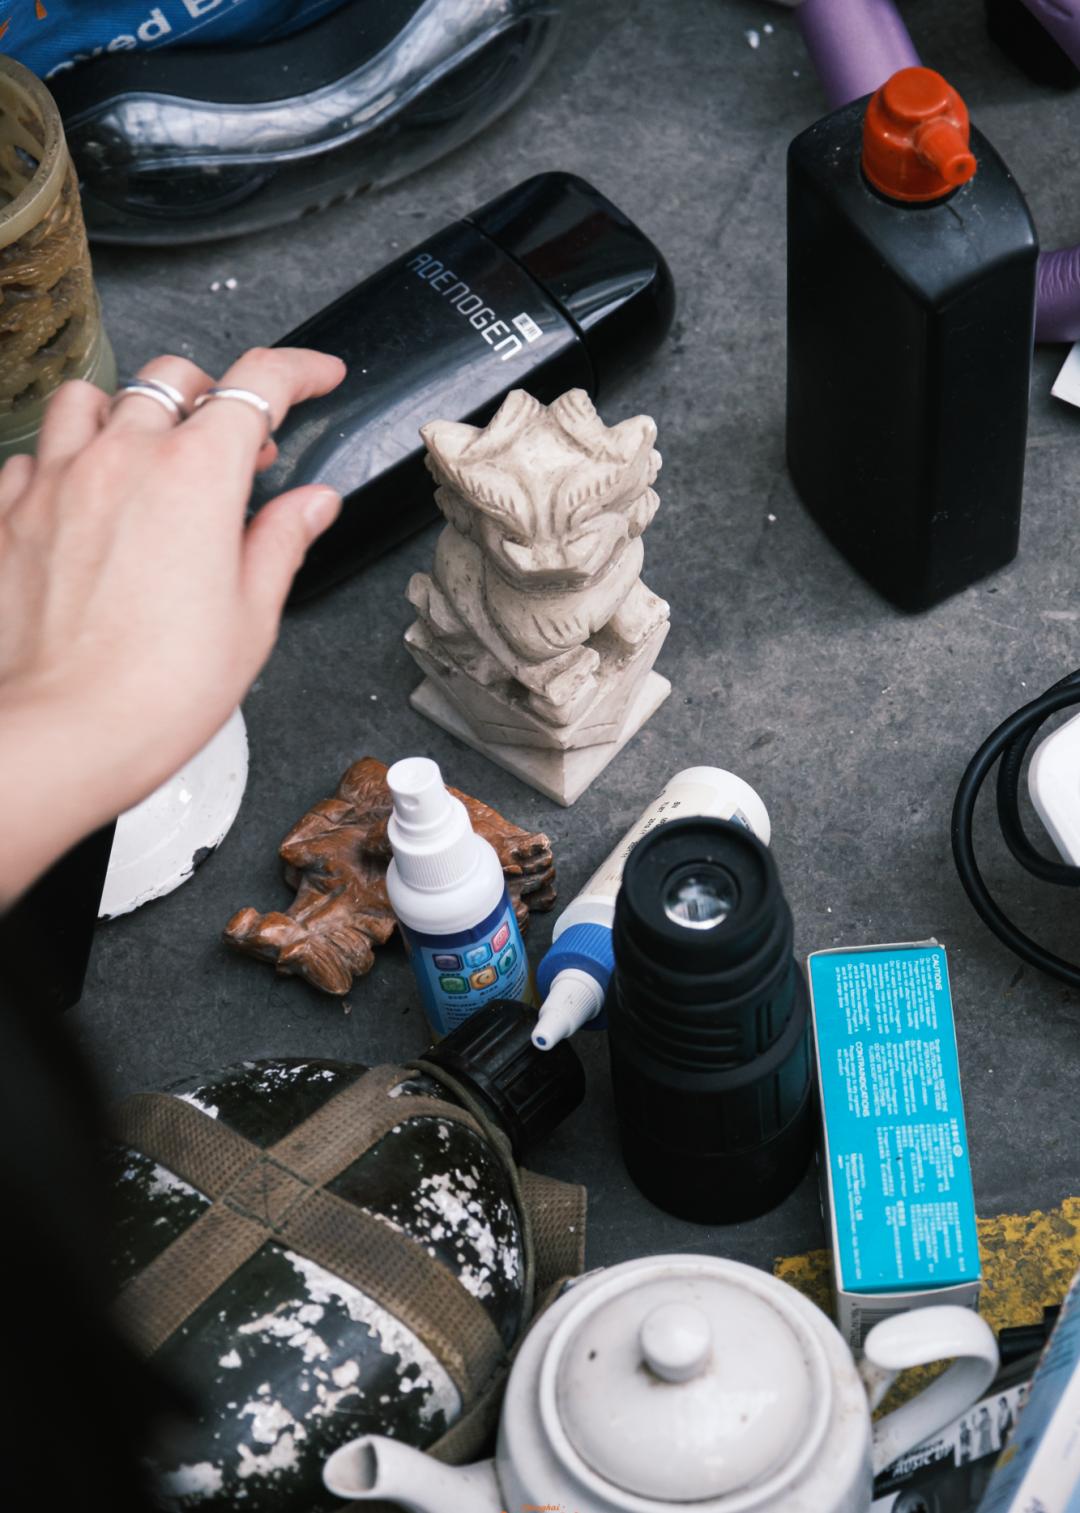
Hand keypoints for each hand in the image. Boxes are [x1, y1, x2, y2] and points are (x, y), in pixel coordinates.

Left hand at [0, 345, 345, 904]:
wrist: (62, 734)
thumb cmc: (157, 691)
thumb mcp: (251, 618)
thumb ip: (281, 542)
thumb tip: (311, 505)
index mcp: (198, 475)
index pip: (259, 384)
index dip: (299, 371)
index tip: (318, 377)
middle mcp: (123, 459)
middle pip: (174, 378)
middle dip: (215, 396)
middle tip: (240, 448)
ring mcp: (57, 481)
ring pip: (91, 398)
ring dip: (131, 410)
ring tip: (152, 452)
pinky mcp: (8, 515)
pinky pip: (34, 454)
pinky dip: (66, 459)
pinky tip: (85, 496)